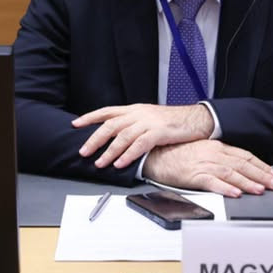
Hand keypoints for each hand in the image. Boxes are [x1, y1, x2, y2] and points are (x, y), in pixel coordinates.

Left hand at [71, 103, 213, 168]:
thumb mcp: (150, 118)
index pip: (107, 111)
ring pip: (123, 136)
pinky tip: (121, 163)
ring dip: (109, 151)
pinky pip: (140, 144)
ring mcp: (149, 122)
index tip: (76, 124)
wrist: (197, 119)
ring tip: (100, 163)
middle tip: (84, 151)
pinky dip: (128, 155)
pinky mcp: (159, 132)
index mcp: (135, 109)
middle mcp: (139, 113)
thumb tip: (117, 136)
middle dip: (95, 139)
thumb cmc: (174, 121)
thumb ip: (134, 124)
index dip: (90, 117)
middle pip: (111, 125)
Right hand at [143, 140, 272, 197]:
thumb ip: (219, 156)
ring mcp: (204, 164)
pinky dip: (225, 188)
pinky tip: (236, 193)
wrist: (155, 154)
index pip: (244, 156)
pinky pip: (212, 182)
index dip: (260, 165)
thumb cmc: (176, 153)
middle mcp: (213, 153)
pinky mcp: (193, 175)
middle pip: (242, 164)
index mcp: (216, 146)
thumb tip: (237, 167)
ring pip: (231, 173)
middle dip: (261, 175)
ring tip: (261, 190)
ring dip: (248, 182)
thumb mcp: (202, 150)